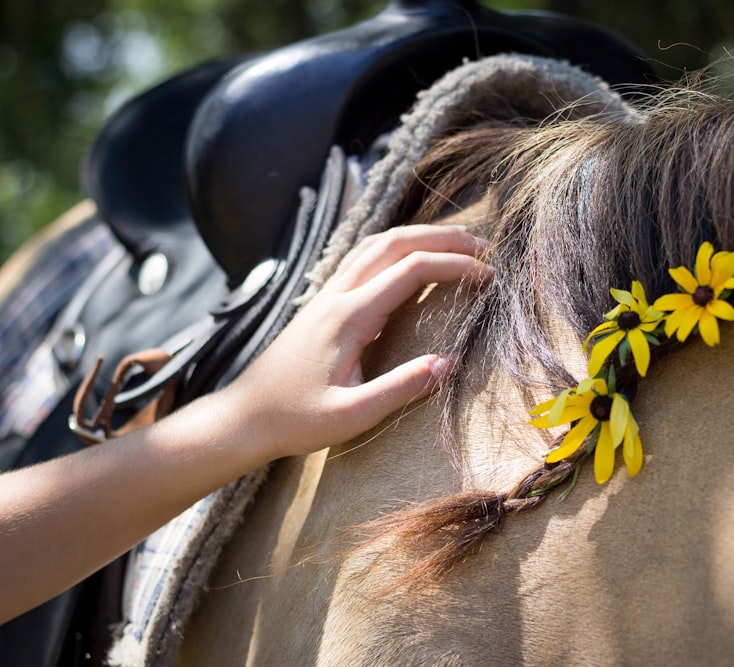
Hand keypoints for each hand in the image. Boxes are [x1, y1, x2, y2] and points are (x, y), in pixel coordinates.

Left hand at [223, 225, 492, 459]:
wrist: (244, 417)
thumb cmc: (295, 420)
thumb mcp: (352, 415)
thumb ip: (400, 389)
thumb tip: (447, 364)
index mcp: (348, 316)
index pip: (411, 270)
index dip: (454, 267)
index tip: (488, 276)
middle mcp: (337, 295)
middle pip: (394, 243)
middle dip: (441, 238)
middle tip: (482, 246)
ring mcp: (326, 295)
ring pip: (375, 244)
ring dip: (418, 236)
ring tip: (455, 243)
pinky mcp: (322, 304)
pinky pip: (362, 259)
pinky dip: (394, 248)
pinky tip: (409, 258)